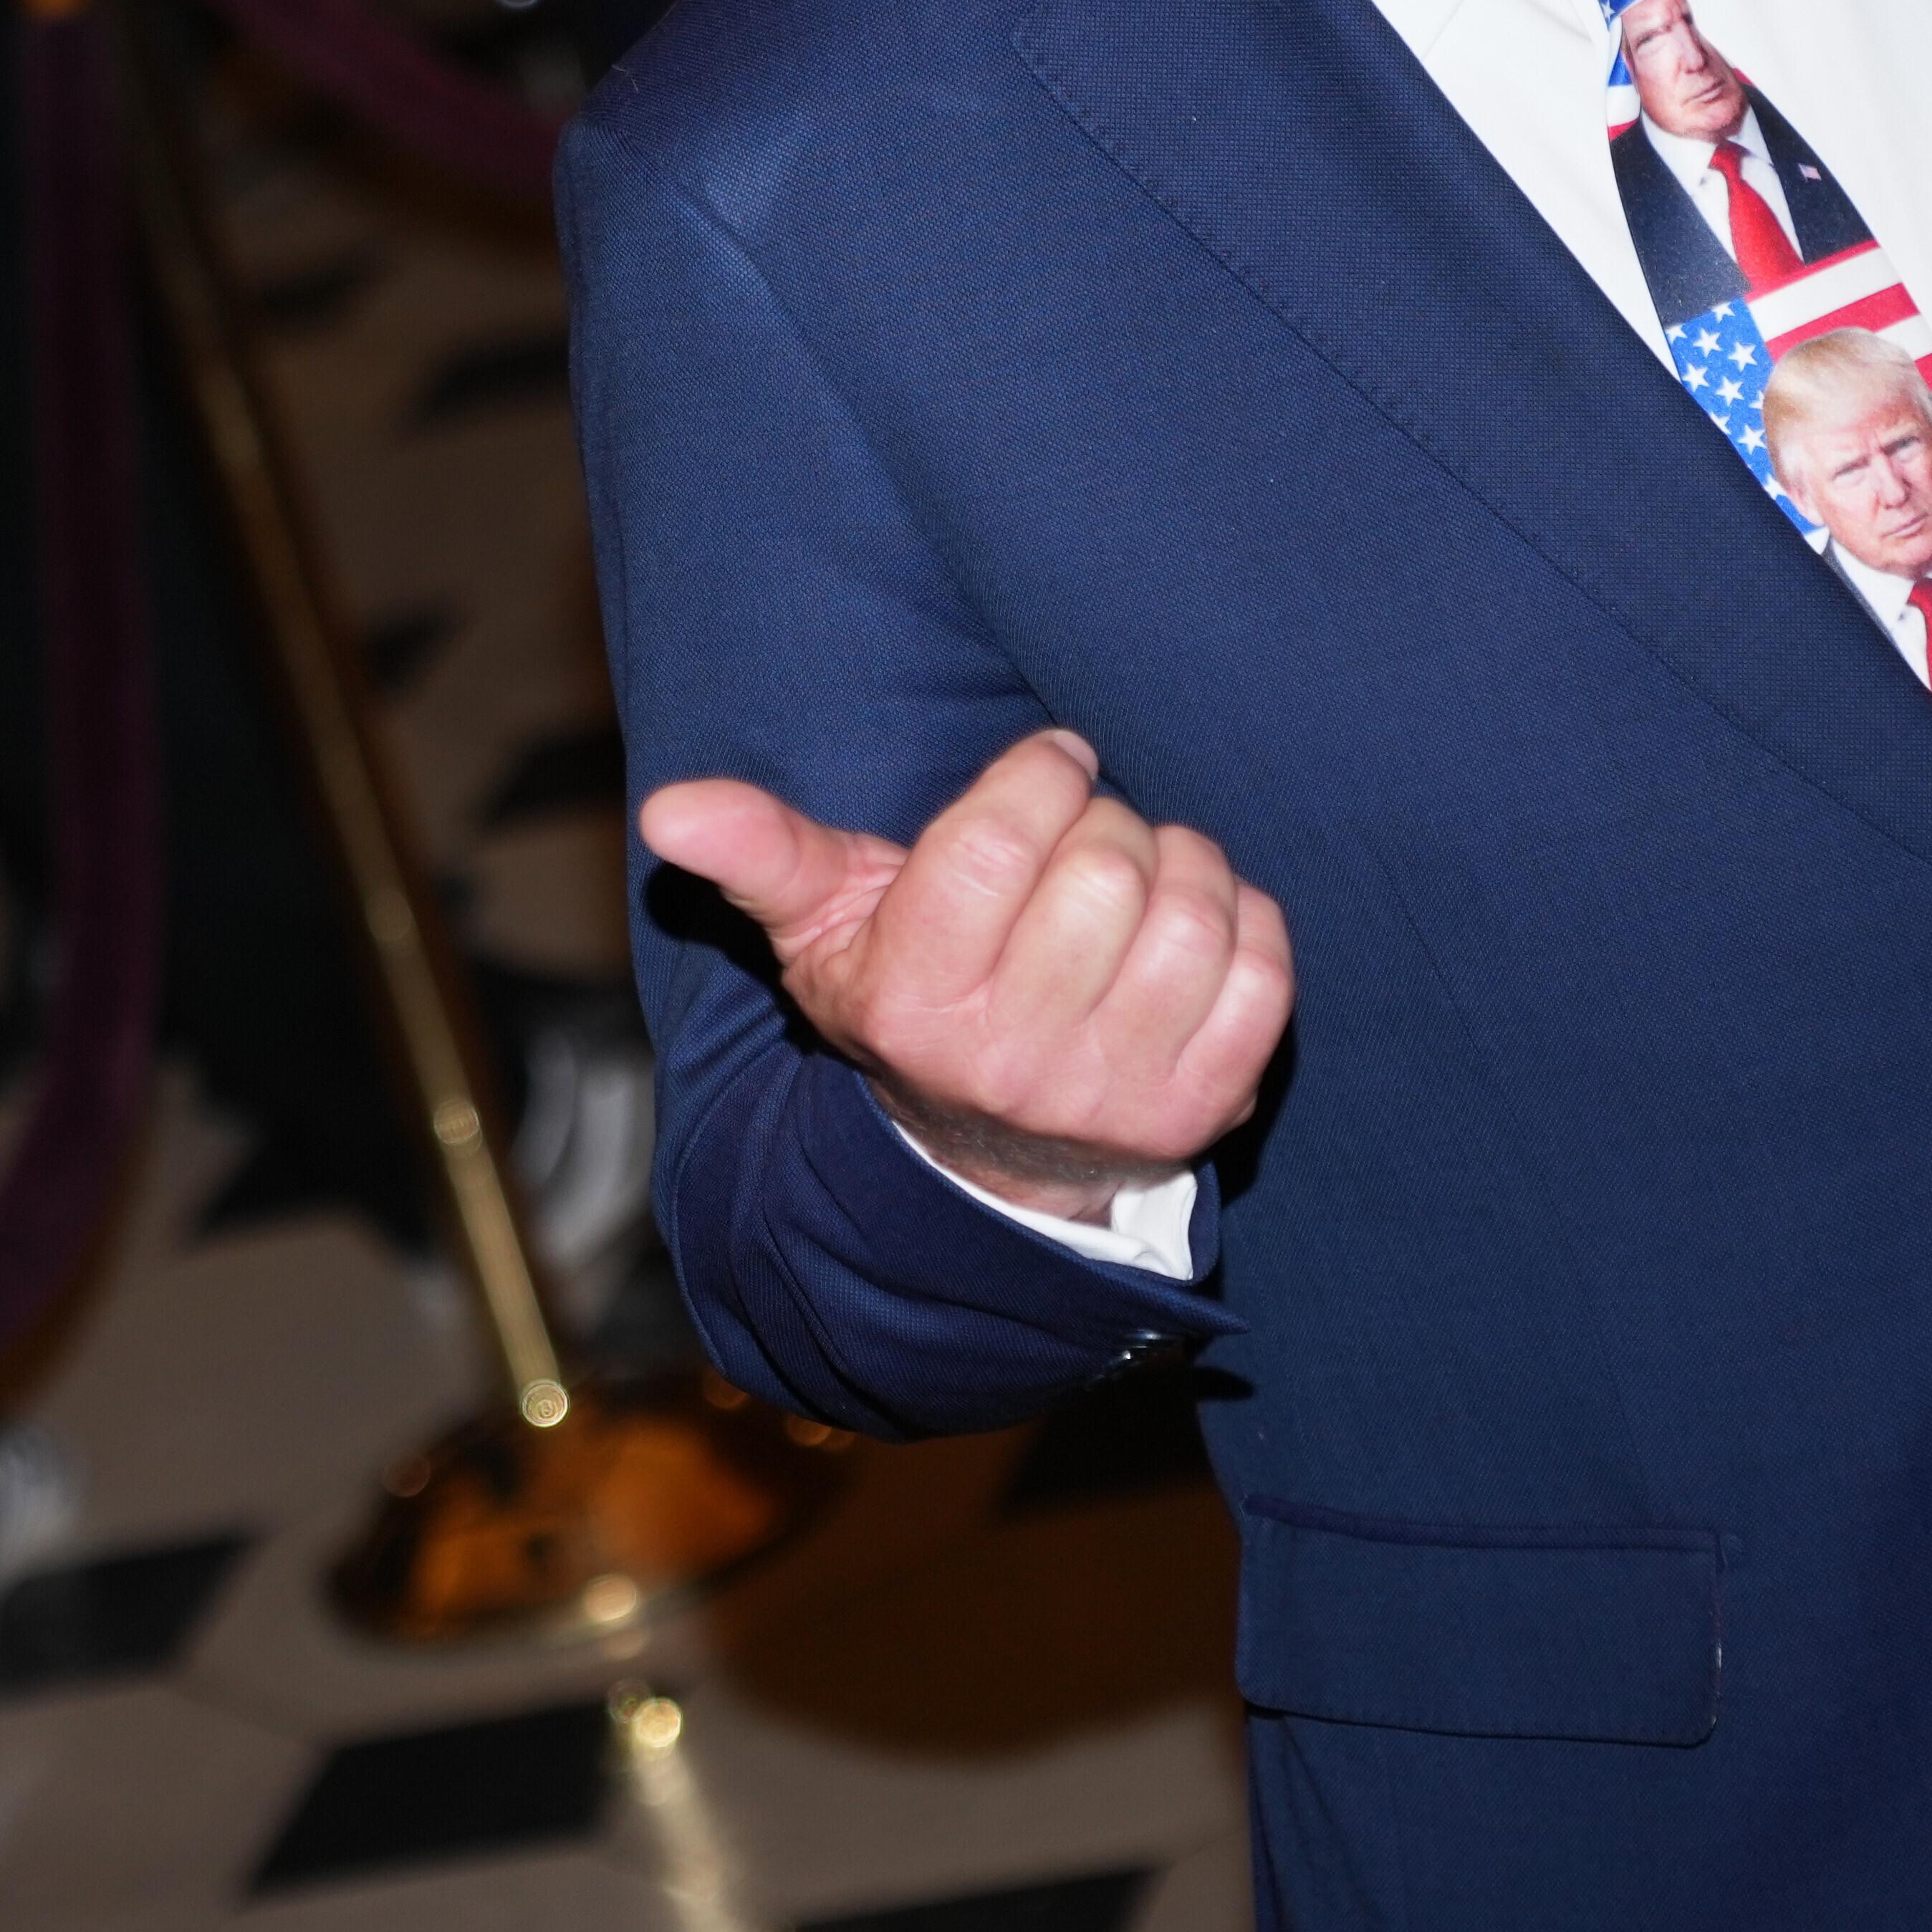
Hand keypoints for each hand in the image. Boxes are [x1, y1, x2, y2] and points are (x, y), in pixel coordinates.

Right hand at [639, 728, 1291, 1219]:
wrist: (993, 1163)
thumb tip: (668, 806)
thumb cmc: (910, 999)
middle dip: (1105, 821)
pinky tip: (1193, 932)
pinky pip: (1263, 966)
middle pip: (1104, 866)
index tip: (1051, 767)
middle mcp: (1009, 1061)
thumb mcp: (822, 929)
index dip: (1042, 775)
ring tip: (1141, 879)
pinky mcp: (1204, 1108)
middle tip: (1085, 841)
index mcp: (909, 1001)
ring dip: (1181, 862)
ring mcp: (1113, 1094)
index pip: (999, 840)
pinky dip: (1242, 921)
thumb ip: (760, 855)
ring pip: (1192, 908)